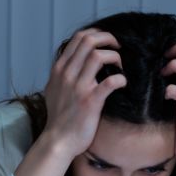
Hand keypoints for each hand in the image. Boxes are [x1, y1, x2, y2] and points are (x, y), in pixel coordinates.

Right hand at [41, 28, 125, 157]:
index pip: (79, 38)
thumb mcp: (53, 89)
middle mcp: (67, 74)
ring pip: (99, 55)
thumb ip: (62, 74)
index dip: (97, 34)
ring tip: (120, 66)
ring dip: (115, 57)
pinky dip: (120, 79)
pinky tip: (122, 84)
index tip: (107, 42)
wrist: (58, 141)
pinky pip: (110, 81)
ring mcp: (78, 87)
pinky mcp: (90, 101)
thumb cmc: (59, 117)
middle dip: (108, 39)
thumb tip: (71, 62)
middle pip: (89, 40)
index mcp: (59, 69)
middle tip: (118, 48)